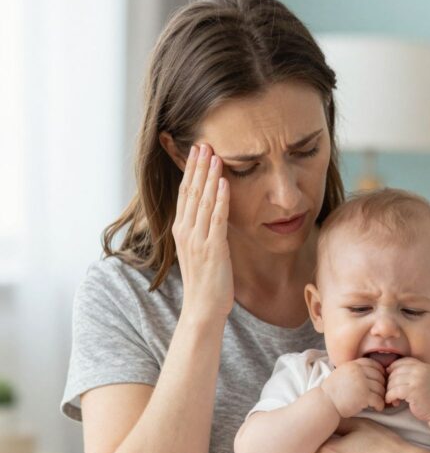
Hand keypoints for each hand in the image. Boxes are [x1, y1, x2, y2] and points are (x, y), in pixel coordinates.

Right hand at [173, 144, 233, 322]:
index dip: (190, 171)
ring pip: (202, 200)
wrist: (203, 309)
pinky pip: (216, 218)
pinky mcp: (212, 249)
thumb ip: (203, 232)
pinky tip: (224, 182)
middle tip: (203, 143)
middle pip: (191, 191)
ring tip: (214, 154)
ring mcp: (197, 239)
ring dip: (209, 175)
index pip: (185, 194)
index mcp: (181, 231)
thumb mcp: (201, 252)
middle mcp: (185, 231)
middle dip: (197, 166)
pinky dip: (220, 198)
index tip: (196, 151)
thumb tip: (211, 215)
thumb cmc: (206, 283)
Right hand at [320, 358, 385, 416]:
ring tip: (378, 402)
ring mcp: (361, 383)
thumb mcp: (342, 373)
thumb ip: (355, 370)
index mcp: (353, 365)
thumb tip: (373, 371)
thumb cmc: (333, 391)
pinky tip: (377, 408)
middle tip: (381, 393)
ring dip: (381, 396)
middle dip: (382, 385)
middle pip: (379, 376)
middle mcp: (358, 371)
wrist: (324, 403)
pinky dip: (380, 404)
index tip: (380, 380)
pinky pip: (379, 399)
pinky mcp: (364, 395)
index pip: (373, 364)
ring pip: (380, 388)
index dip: (380, 372)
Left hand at [384, 357, 429, 420]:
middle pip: (396, 371)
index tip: (389, 376)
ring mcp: (417, 380)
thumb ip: (415, 372)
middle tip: (391, 392)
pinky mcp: (413, 391)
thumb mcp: (426, 379)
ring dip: (389, 391)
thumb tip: (391, 369)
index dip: (393, 368)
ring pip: (393, 381)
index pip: (404, 361)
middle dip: (389, 382)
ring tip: (393, 399)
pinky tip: (393, 402)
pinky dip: (390, 397)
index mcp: (424, 366)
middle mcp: (421, 371)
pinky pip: (394, 391)